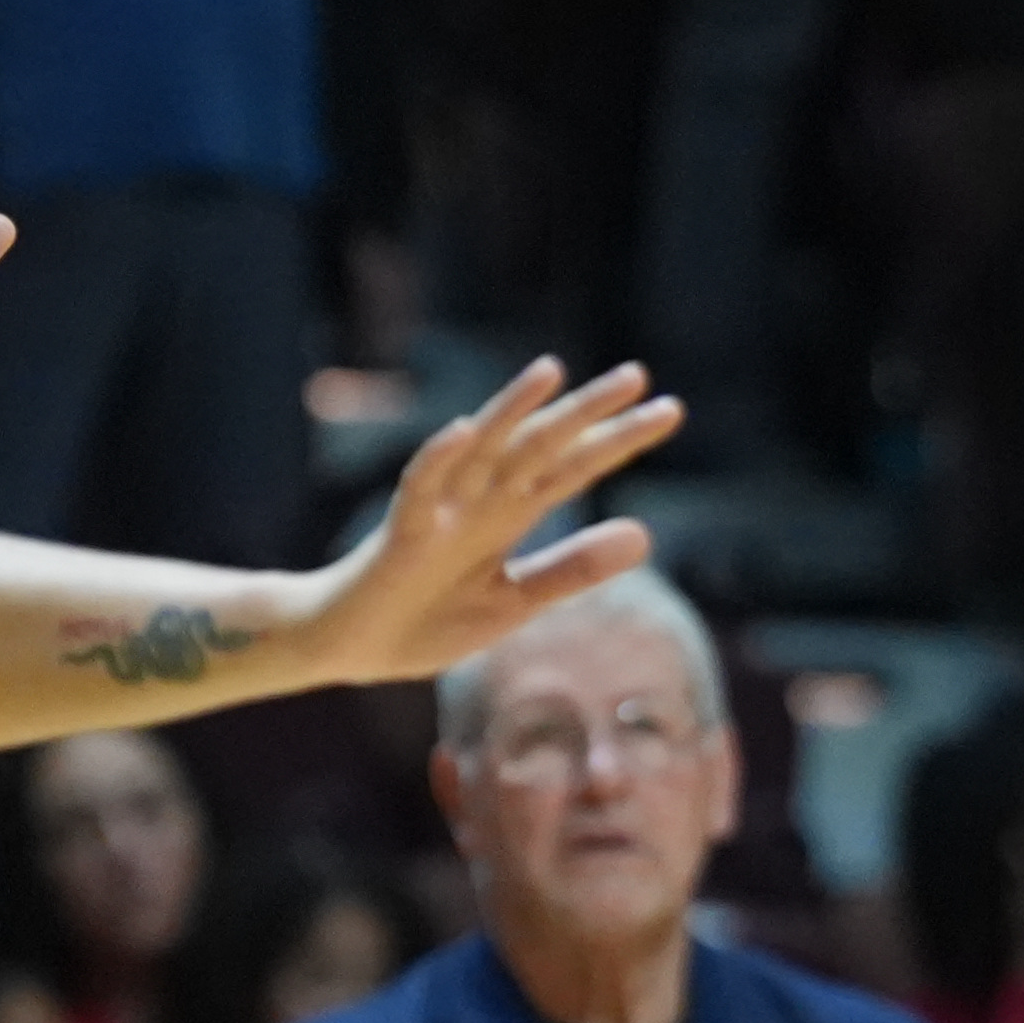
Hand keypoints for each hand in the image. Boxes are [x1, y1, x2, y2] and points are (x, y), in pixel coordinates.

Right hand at [273, 355, 682, 684]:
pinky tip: (463, 430)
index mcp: (510, 516)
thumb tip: (644, 534)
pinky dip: (439, 459)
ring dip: (513, 411)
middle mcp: (481, 501)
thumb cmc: (429, 620)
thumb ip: (573, 569)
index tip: (671, 411)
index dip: (618, 439)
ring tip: (551, 372)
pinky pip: (419, 488)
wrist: (353, 650)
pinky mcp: (402, 533)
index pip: (575, 467)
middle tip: (637, 376)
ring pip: (482, 451)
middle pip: (540, 446)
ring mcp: (441, 512)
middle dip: (586, 413)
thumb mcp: (517, 602)